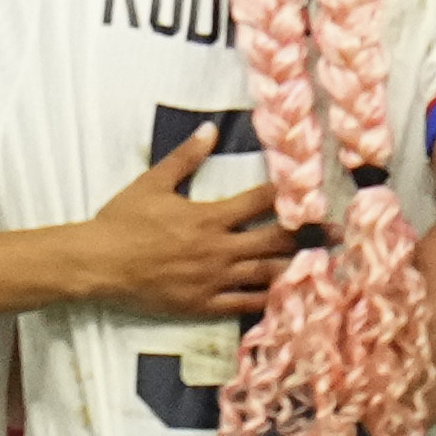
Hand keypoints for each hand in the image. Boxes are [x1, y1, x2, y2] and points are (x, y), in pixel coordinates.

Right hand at [56, 134, 300, 322]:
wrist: (97, 264)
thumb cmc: (122, 221)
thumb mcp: (152, 183)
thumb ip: (185, 158)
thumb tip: (210, 130)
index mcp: (208, 217)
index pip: (258, 202)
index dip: (287, 195)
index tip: (311, 191)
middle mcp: (218, 249)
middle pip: (273, 242)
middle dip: (306, 236)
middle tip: (337, 234)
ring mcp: (213, 280)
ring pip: (265, 275)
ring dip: (294, 268)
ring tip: (321, 266)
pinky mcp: (202, 304)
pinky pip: (243, 305)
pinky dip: (267, 301)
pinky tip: (286, 299)